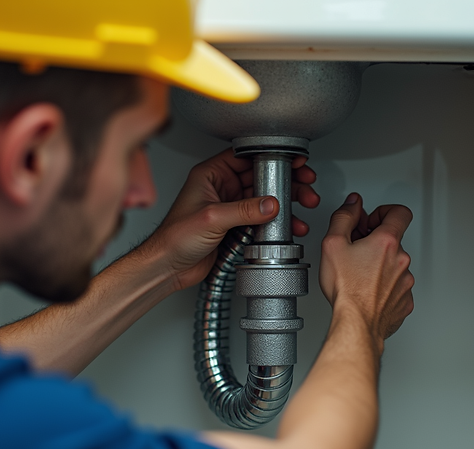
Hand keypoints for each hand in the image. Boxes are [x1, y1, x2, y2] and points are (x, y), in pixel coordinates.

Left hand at [145, 149, 318, 290]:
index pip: (246, 156)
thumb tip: (271, 203)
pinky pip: (261, 219)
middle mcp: (220, 188)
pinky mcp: (235, 226)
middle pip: (261, 176)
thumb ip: (244, 210)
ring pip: (265, 199)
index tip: (292, 160)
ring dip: (286, 202)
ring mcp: (229, 207)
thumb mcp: (212, 218)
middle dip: (286, 181)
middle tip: (305, 184)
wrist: (167, 267)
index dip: (272, 155)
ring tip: (304, 206)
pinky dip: (277, 222)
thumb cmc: (174, 238)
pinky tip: (289, 227)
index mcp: (210, 174)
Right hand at [319, 193, 414, 340]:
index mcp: (387, 242)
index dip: (384, 212)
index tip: (372, 221)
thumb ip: (344, 216)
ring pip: (395, 265)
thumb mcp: (333, 244)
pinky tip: (368, 291)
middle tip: (357, 252)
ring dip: (381, 266)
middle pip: (394, 240)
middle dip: (376, 242)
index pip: (399, 212)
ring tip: (360, 276)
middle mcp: (401, 260)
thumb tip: (353, 204)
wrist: (356, 324)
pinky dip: (385, 287)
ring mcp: (406, 282)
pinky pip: (397, 287)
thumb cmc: (346, 290)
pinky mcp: (405, 301)